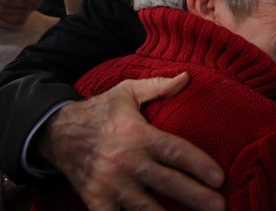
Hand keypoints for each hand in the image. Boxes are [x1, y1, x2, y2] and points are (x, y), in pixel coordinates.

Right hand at [39, 72, 224, 210]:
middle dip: (195, 196)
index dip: (198, 164)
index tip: (219, 178)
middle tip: (219, 207)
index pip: (174, 151)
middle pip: (167, 182)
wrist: (56, 132)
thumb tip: (187, 77)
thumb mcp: (127, 92)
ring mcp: (109, 184)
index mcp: (137, 134)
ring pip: (144, 207)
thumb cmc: (99, 111)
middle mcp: (126, 161)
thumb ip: (158, 87)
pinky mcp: (95, 199)